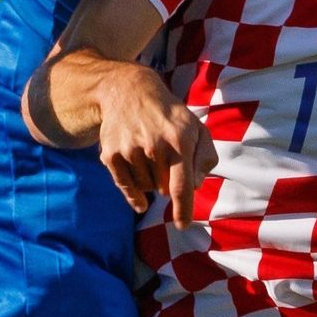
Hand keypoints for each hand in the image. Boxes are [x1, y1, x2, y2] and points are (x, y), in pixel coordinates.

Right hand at [96, 68, 216, 228]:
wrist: (129, 92)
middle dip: (168, 181)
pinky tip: (141, 201)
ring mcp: (129, 150)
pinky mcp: (111, 154)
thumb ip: (205, 158)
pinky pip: (126, 187)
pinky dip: (134, 196)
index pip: (182, 186)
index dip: (183, 209)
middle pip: (164, 189)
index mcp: (179, 140)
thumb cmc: (169, 116)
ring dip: (151, 181)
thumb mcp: (196, 128)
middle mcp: (152, 146)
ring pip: (146, 188)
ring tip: (150, 156)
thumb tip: (195, 186)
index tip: (182, 225)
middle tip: (165, 158)